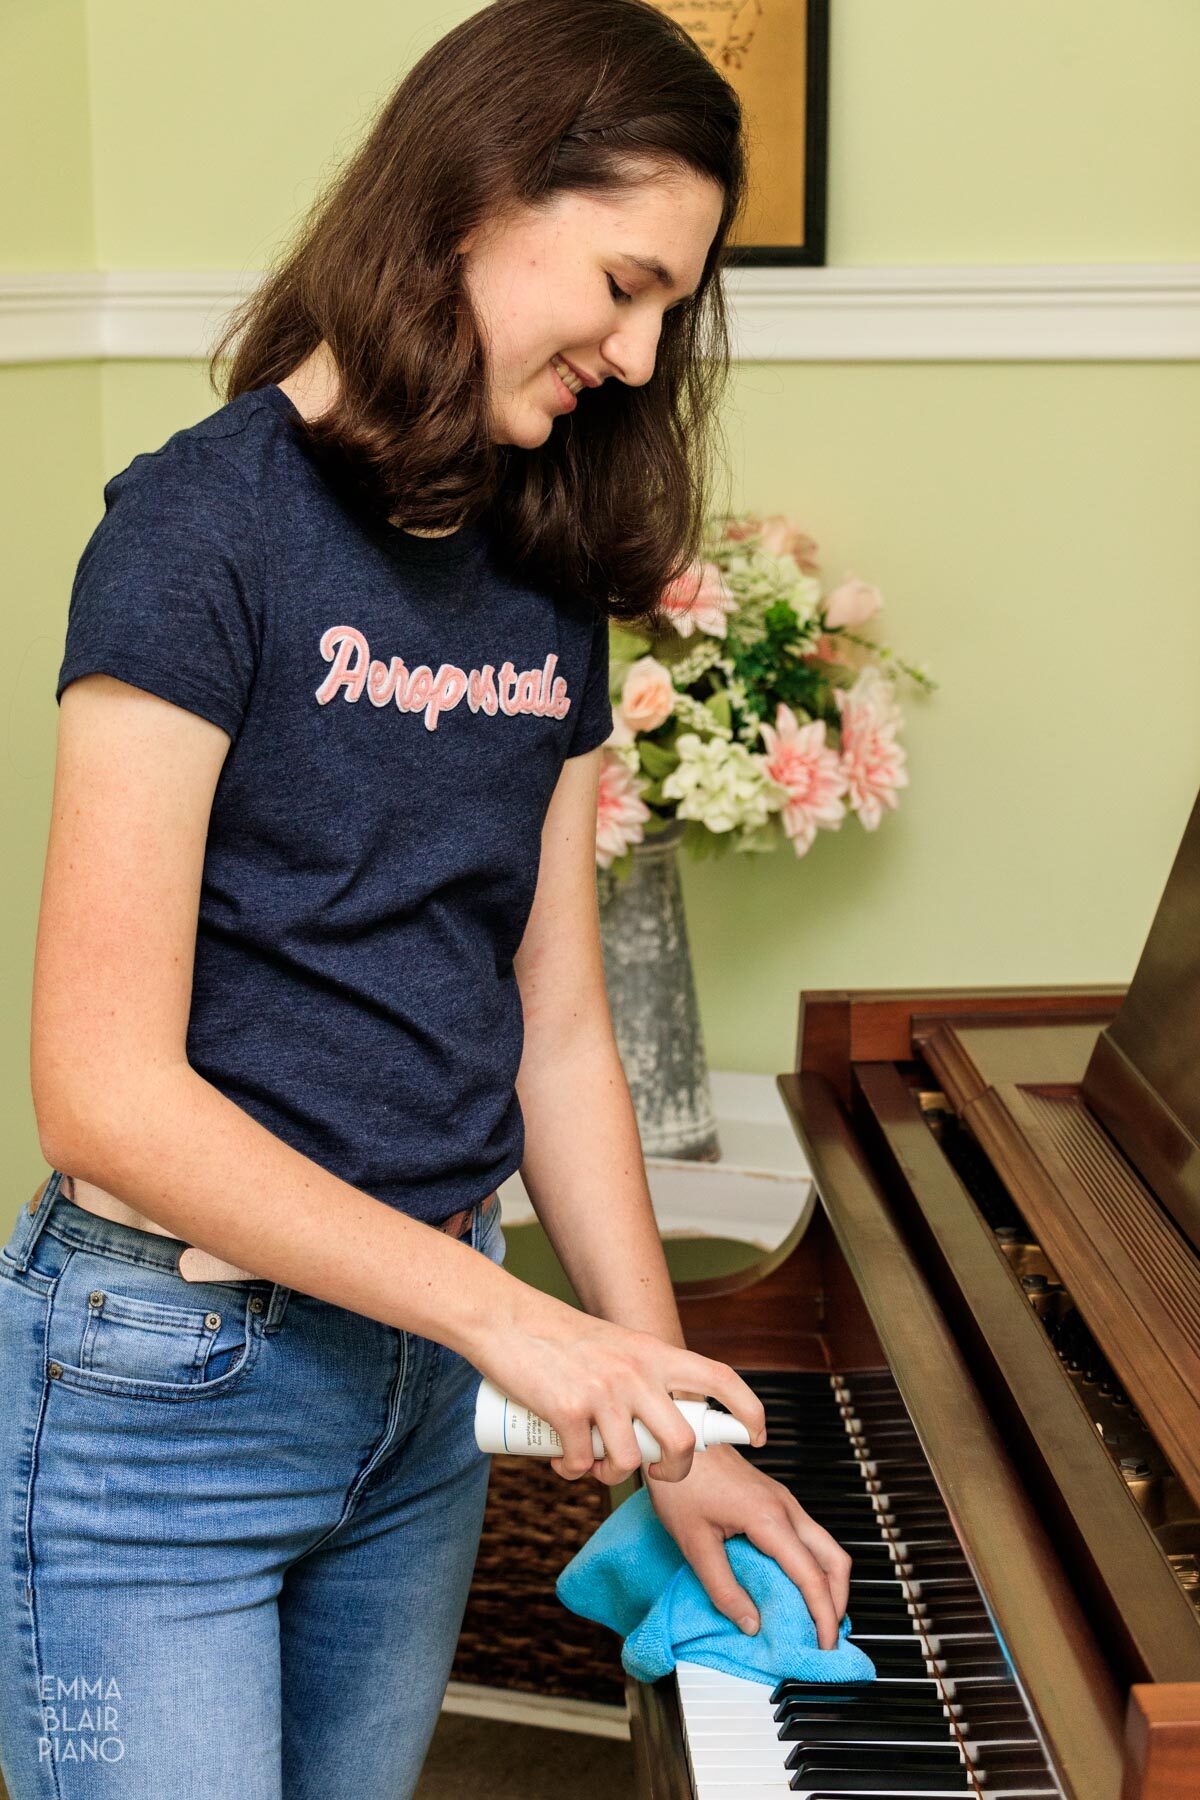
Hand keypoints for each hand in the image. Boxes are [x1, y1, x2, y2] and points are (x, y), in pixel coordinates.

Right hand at [468, 1288, 766, 1483]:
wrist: (504, 1318)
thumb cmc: (557, 1336)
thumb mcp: (617, 1346)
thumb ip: (641, 1376)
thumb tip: (654, 1428)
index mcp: (654, 1351)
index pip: (719, 1378)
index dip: (748, 1409)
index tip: (759, 1436)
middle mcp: (636, 1370)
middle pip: (683, 1440)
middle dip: (674, 1472)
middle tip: (655, 1473)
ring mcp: (603, 1391)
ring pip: (629, 1462)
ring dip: (611, 1476)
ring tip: (592, 1464)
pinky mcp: (568, 1410)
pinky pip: (581, 1464)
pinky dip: (571, 1472)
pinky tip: (561, 1461)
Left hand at [644, 1444, 852, 1651]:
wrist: (676, 1438)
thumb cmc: (681, 1482)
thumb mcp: (694, 1544)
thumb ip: (724, 1589)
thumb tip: (750, 1624)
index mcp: (769, 1519)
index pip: (811, 1577)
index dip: (822, 1616)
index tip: (823, 1646)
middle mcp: (785, 1507)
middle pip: (835, 1560)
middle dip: (838, 1602)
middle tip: (825, 1636)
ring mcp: (783, 1501)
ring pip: (825, 1546)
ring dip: (827, 1583)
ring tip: (814, 1616)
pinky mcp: (775, 1498)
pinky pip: (808, 1536)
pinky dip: (813, 1566)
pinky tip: (796, 1584)